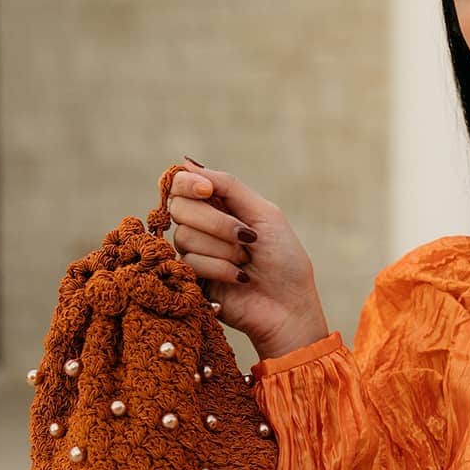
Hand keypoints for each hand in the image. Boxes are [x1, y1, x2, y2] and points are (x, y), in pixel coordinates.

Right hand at [167, 159, 329, 359]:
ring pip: (184, 235)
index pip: (182, 183)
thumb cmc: (285, 261)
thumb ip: (228, 186)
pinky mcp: (190, 281)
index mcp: (220, 206)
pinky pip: (188, 262)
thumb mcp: (264, 214)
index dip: (188, 183)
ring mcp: (194, 254)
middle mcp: (202, 227)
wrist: (289, 307)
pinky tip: (241, 278)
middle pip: (179, 206)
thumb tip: (186, 162)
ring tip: (246, 262)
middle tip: (247, 238)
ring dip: (224, 249)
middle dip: (217, 222)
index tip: (207, 190)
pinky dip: (221, 268)